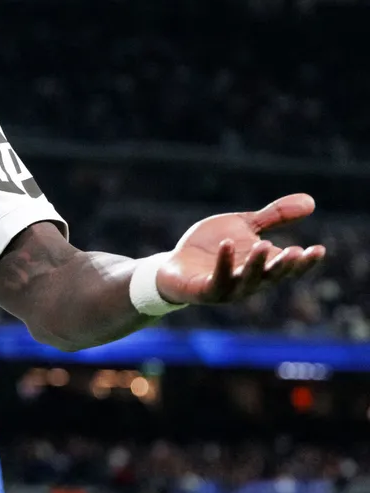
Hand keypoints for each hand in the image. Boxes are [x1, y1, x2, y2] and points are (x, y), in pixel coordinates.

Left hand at [156, 194, 324, 304]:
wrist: (173, 264)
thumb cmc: (211, 247)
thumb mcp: (243, 226)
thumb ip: (273, 217)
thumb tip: (311, 202)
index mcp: (261, 268)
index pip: (289, 268)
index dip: (305, 262)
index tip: (319, 249)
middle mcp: (248, 282)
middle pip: (271, 277)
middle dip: (284, 265)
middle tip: (297, 251)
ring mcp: (227, 289)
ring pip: (247, 281)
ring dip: (257, 265)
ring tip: (265, 245)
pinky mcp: (204, 290)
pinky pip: (217, 279)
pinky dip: (224, 264)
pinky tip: (227, 245)